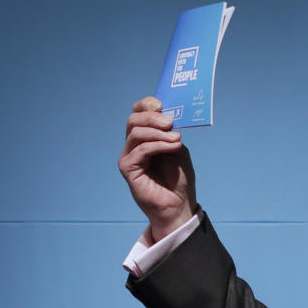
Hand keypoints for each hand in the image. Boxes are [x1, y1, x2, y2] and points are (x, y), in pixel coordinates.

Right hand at [119, 96, 197, 242]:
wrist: (179, 203)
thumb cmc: (178, 176)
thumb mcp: (177, 147)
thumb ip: (169, 132)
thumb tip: (167, 117)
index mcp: (146, 136)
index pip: (138, 112)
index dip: (146, 104)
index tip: (162, 104)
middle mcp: (134, 144)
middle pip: (133, 120)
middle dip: (152, 117)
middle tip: (170, 123)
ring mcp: (129, 156)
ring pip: (135, 133)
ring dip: (158, 133)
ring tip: (176, 139)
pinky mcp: (128, 169)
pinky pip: (140, 150)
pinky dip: (158, 145)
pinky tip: (173, 147)